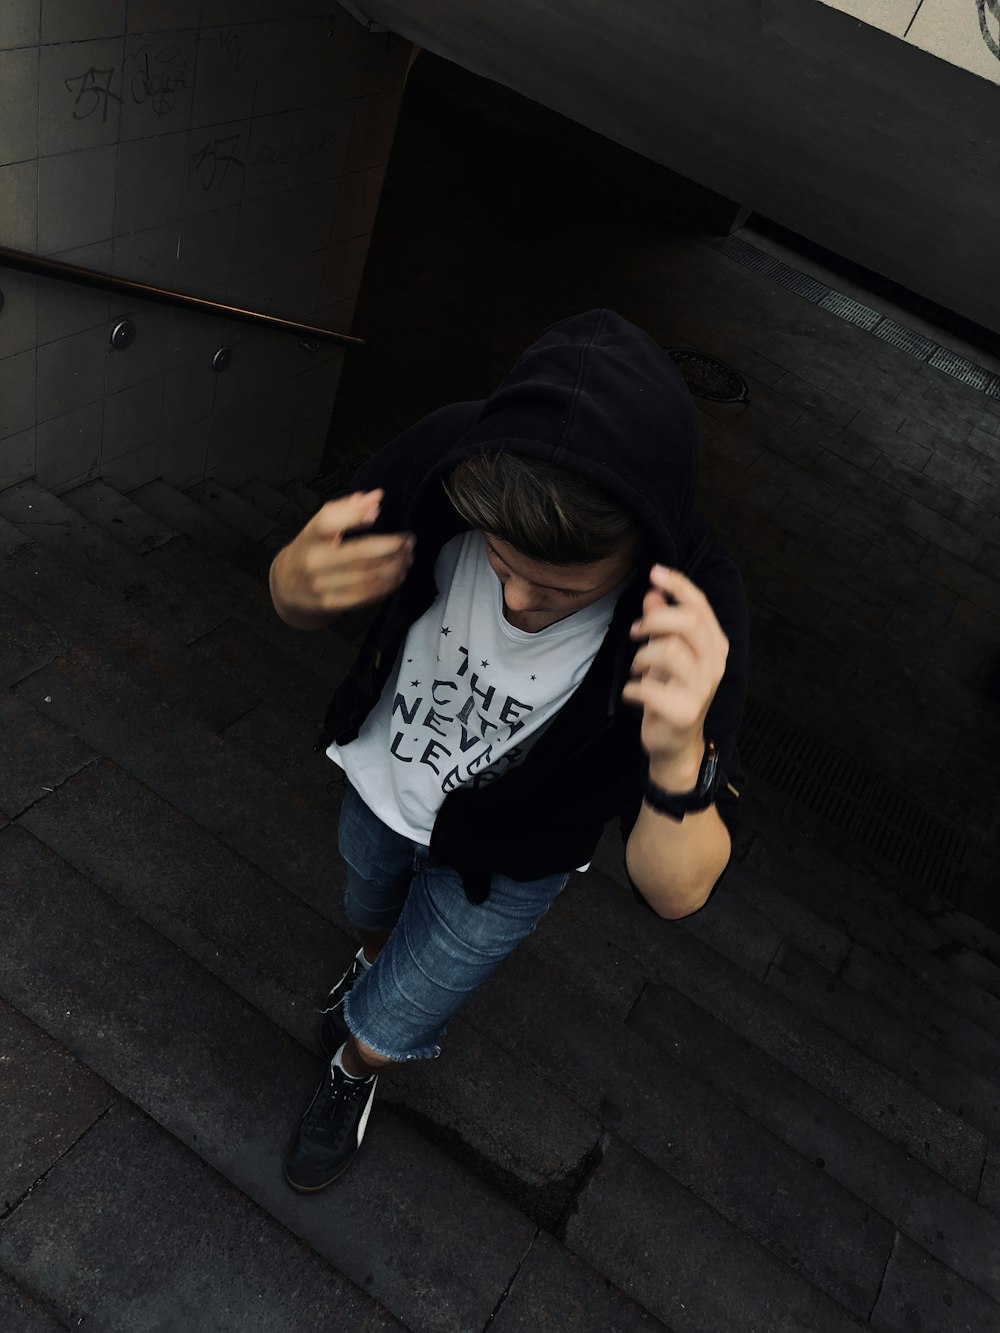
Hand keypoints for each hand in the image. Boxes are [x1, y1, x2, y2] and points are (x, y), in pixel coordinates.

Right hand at [269, 489, 414, 626]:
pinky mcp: (330, 603)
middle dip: (390, 547)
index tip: (376, 512)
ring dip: (393, 567)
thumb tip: (376, 497)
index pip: (328, 523)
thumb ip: (348, 508)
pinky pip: (364, 595)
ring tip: (407, 558)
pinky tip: (397, 576)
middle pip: (357, 554)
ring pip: (366, 577)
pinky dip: (386, 586)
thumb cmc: (310, 550)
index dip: (353, 517)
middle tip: (408, 540)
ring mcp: (321, 585)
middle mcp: (314, 561)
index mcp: (311, 536)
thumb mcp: (320, 526)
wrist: (286, 587)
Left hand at [622, 564, 728, 780]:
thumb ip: (662, 623)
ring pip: (670, 650)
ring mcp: (702, 688)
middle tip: (635, 631)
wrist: (675, 742)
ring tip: (637, 666)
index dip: (678, 585)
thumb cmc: (670, 692)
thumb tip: (653, 592)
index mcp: (715, 645)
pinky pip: (649, 688)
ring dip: (642, 655)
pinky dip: (632, 688)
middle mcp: (715, 664)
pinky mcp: (683, 711)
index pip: (700, 606)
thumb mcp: (666, 653)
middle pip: (689, 622)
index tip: (654, 572)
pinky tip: (632, 693)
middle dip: (655, 619)